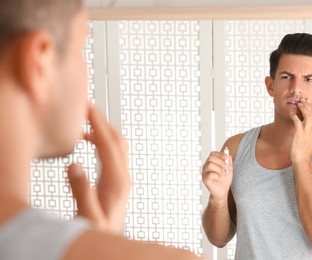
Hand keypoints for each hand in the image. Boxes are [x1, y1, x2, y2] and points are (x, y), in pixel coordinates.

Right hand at [67, 104, 130, 234]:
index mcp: (117, 182)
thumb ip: (82, 191)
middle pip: (118, 140)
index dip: (98, 124)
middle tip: (87, 107)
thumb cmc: (99, 231)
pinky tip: (88, 141)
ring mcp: (122, 178)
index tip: (89, 109)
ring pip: (117, 145)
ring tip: (86, 120)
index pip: (109, 145)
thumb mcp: (88, 215)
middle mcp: (123, 177)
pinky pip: (112, 153)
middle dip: (103, 121)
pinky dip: (101, 141)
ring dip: (103, 130)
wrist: (109, 240)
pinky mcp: (117, 180)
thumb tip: (75, 165)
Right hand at [202, 151, 232, 200]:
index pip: (212, 154)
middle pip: (210, 158)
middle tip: (226, 168)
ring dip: (218, 169)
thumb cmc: (224, 180)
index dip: (220, 154)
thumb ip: (228, 161)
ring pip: (210, 165)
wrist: (223, 191)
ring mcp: (205, 173)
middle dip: (220, 162)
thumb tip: (227, 154)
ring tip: (221, 174)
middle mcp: (206, 166)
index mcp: (211, 162)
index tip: (227, 158)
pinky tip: (218, 178)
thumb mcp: (229, 168)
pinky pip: (210, 174)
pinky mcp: (205, 179)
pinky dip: (216, 175)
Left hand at [290, 98, 311, 163]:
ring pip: (307, 115)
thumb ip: (310, 133)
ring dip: (303, 108)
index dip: (311, 108)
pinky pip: (297, 122)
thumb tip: (308, 129)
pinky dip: (294, 116)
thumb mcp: (311, 141)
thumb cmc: (305, 152)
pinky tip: (291, 114)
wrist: (302, 159)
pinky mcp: (300, 133)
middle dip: (308, 105)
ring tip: (299, 103)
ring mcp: (307, 131)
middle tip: (303, 99)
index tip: (308, 103)